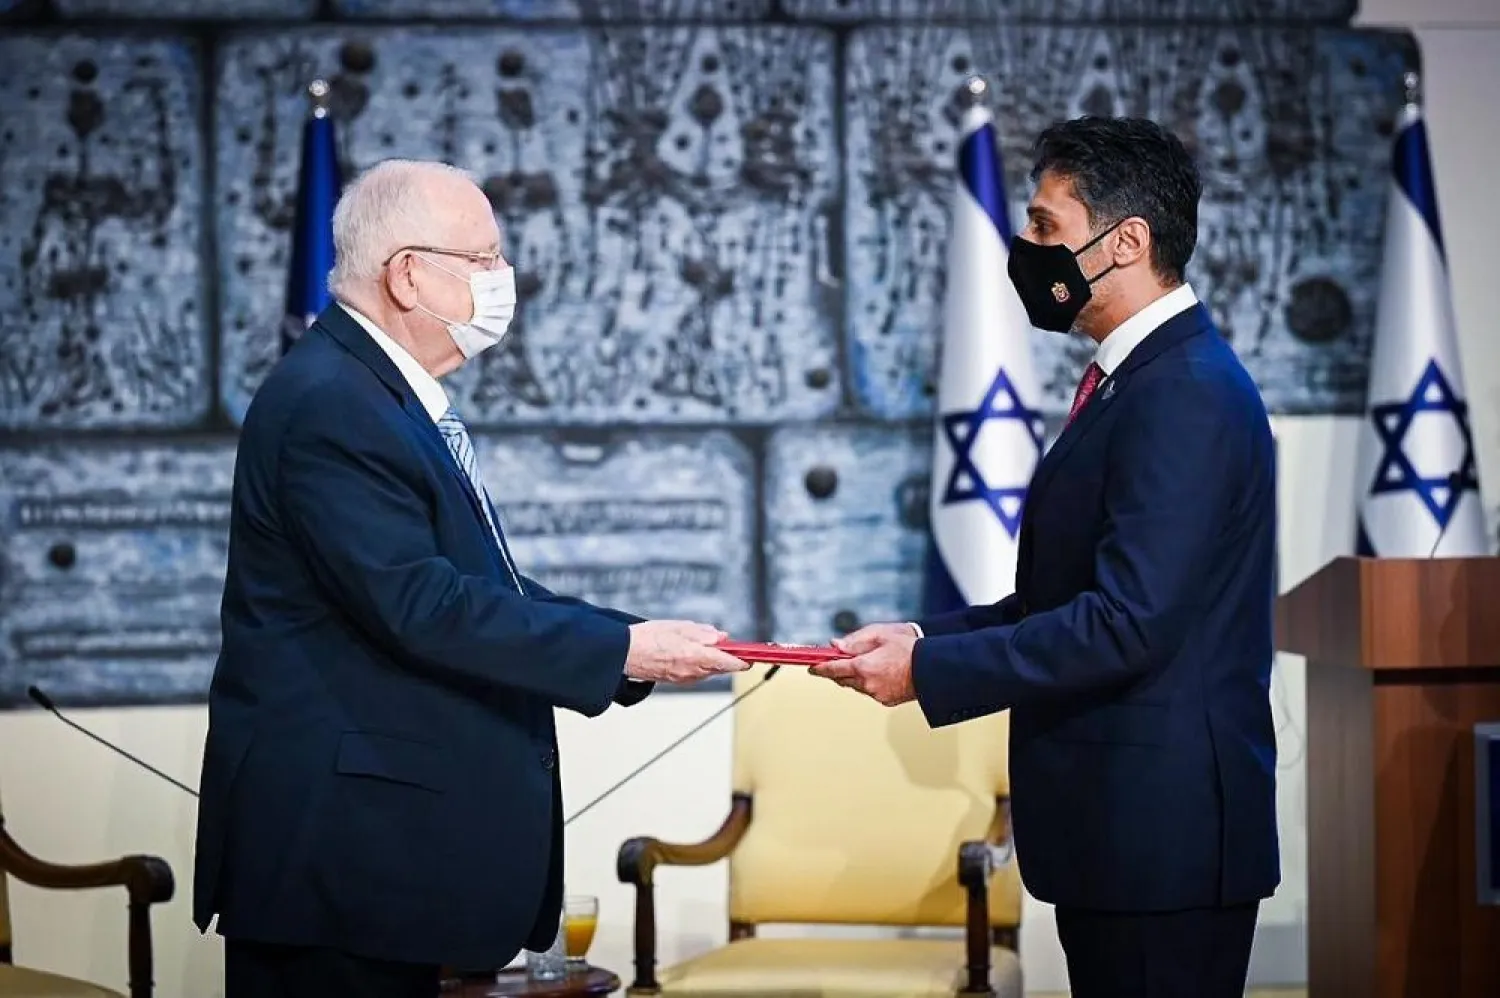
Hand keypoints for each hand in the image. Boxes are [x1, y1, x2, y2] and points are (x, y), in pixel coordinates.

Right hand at [624, 620, 749, 684]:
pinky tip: (689, 652)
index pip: (729, 662)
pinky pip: (696, 672)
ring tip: (701, 643)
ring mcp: (685, 678)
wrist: (623, 654)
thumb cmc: (648, 638)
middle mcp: (693, 672)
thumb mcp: (679, 627)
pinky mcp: (677, 680)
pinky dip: (699, 663)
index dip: (743, 659)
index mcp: (696, 657)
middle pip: (720, 667)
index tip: (752, 656)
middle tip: (726, 644)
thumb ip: (703, 633)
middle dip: (726, 656)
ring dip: (711, 659)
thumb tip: (721, 637)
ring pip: (708, 670)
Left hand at [811, 624, 917, 706]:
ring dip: (855, 677)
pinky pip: (870, 692)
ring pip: (856, 686)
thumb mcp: (880, 635)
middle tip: (836, 662)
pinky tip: (880, 673)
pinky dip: (869, 684)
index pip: (832, 669)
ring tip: (868, 664)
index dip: (820, 668)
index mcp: (863, 667)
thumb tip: (836, 644)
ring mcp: (876, 694)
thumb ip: (855, 640)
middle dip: (838, 671)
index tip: (812, 667)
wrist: (932, 668)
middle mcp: (867, 684)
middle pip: (842, 679)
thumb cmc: (909, 649)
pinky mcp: (886, 701)